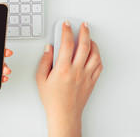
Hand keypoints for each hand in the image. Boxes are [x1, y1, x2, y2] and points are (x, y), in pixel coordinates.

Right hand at [36, 21, 102, 136]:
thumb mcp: (41, 79)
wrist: (64, 114)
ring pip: (95, 55)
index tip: (66, 25)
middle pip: (85, 45)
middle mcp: (77, 70)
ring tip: (89, 38)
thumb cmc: (52, 99)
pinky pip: (99, 66)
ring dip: (93, 43)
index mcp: (63, 68)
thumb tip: (49, 49)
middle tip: (83, 25)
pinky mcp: (92, 81)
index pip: (66, 44)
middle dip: (84, 32)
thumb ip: (44, 61)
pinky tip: (94, 54)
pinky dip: (98, 57)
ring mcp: (86, 76)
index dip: (67, 31)